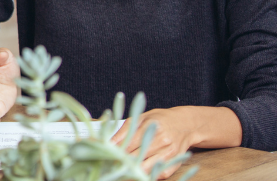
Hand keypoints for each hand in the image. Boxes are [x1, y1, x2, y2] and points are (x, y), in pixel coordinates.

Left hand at [111, 105, 245, 179]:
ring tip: (122, 170)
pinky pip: (160, 174)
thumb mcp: (141, 117)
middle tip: (110, 164)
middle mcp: (162, 141)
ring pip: (146, 168)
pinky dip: (148, 174)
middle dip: (122, 162)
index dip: (115, 152)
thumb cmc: (160, 119)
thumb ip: (125, 130)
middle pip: (136, 157)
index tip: (104, 155)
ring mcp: (170, 153)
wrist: (186, 124)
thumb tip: (108, 142)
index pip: (129, 144)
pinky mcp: (175, 162)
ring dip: (133, 171)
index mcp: (151, 126)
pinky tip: (139, 173)